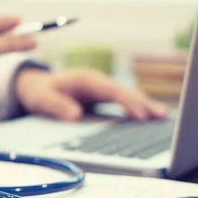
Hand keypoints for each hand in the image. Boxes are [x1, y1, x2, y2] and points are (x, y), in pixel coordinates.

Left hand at [15, 68, 168, 120]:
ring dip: (143, 105)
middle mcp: (96, 81)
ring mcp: (100, 88)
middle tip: (159, 115)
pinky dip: (135, 108)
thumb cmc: (39, 92)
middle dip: (142, 103)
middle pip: (123, 91)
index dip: (126, 101)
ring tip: (162, 116)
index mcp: (85, 79)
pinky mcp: (101, 97)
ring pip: (126, 95)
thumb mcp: (42, 99)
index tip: (139, 114)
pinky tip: (149, 117)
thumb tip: (75, 115)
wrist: (34, 86)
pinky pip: (121, 101)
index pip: (110, 90)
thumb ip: (56, 106)